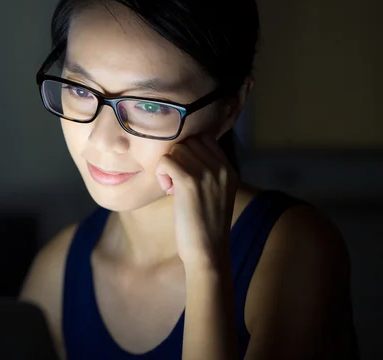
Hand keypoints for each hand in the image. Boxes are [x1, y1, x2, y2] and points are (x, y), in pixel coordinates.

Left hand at [155, 135, 237, 266]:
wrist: (208, 252)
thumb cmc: (204, 226)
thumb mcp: (214, 193)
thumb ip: (206, 172)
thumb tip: (182, 153)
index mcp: (229, 169)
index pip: (205, 139)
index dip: (188, 152)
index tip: (184, 174)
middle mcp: (221, 167)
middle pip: (189, 141)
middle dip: (177, 158)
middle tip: (176, 182)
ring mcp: (207, 173)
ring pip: (176, 149)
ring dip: (168, 166)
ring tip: (172, 188)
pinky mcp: (189, 182)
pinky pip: (166, 161)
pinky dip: (161, 174)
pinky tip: (168, 191)